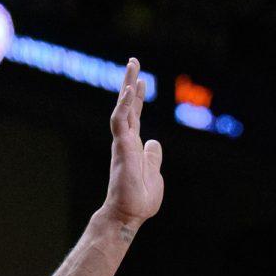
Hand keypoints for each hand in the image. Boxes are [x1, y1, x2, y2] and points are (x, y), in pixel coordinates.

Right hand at [101, 58, 163, 228]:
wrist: (129, 214)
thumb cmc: (140, 198)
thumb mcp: (154, 173)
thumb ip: (153, 157)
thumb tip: (155, 143)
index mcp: (134, 146)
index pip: (136, 116)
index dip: (138, 99)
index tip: (141, 81)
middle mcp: (126, 140)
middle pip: (128, 105)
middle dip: (130, 82)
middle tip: (133, 61)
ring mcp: (123, 142)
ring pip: (123, 107)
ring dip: (128, 86)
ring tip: (133, 66)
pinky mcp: (121, 146)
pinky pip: (121, 120)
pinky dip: (126, 104)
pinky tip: (131, 89)